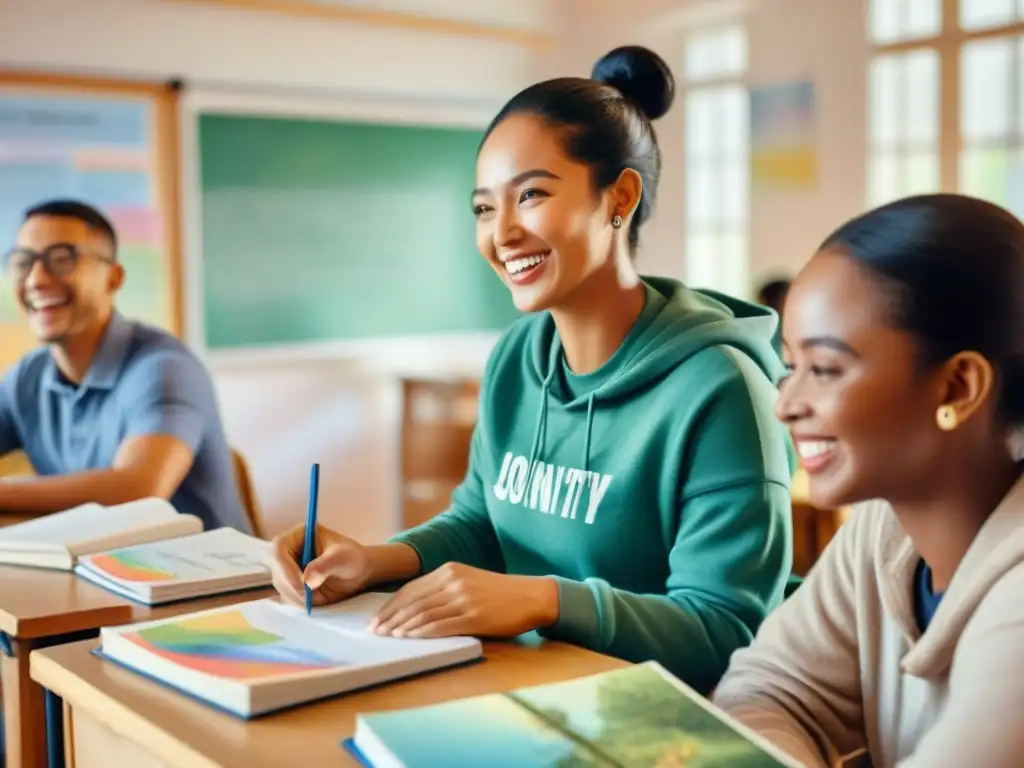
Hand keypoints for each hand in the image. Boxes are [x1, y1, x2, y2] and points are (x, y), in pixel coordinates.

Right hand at [268, 523, 371, 607]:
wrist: (358, 573)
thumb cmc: (352, 558)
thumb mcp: (342, 558)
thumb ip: (324, 566)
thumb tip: (306, 579)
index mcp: (299, 535)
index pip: (279, 548)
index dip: (285, 567)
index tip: (301, 585)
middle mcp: (289, 550)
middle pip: (276, 569)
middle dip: (292, 586)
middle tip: (310, 597)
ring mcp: (288, 568)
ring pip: (281, 585)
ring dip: (296, 596)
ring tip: (319, 597)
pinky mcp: (291, 584)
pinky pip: (288, 596)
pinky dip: (299, 602)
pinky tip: (316, 600)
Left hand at [369, 562, 558, 638]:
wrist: (532, 595)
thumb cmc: (499, 592)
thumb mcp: (469, 580)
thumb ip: (444, 588)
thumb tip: (414, 607)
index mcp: (450, 570)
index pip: (411, 588)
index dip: (391, 605)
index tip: (377, 619)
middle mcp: (454, 581)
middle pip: (413, 601)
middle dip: (390, 618)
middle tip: (375, 632)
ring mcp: (464, 598)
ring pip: (424, 613)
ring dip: (402, 626)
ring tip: (388, 637)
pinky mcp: (475, 616)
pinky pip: (441, 625)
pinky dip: (422, 632)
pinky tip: (410, 638)